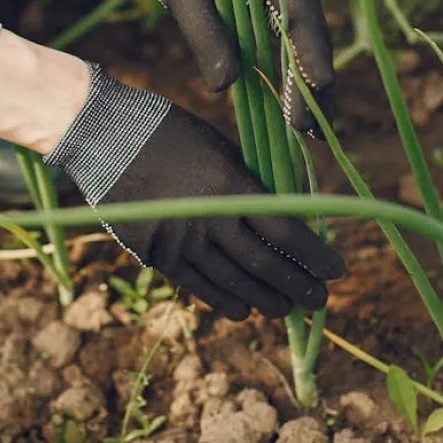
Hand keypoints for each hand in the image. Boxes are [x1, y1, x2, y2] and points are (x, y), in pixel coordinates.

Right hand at [43, 64, 345, 319]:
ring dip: (267, 299)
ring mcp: (181, 241)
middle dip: (298, 286)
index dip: (315, 255)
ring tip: (287, 309)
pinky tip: (244, 310)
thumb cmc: (169, 132)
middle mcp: (209, 219)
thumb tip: (289, 213)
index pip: (286, 231)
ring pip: (234, 282)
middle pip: (265, 265)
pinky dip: (225, 301)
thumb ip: (251, 183)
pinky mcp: (156, 254)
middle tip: (320, 300)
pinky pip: (198, 287)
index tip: (337, 269)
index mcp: (231, 186)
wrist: (104, 137)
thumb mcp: (220, 148)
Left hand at [130, 0, 336, 136]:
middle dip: (314, 85)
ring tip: (313, 135)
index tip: (320, 86)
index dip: (311, 52)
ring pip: (308, 46)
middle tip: (311, 131)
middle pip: (313, 36)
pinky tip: (297, 115)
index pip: (300, 13)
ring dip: (311, 89)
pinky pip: (294, 46)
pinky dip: (295, 78)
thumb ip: (204, 33)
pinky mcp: (282, 9)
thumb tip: (224, 85)